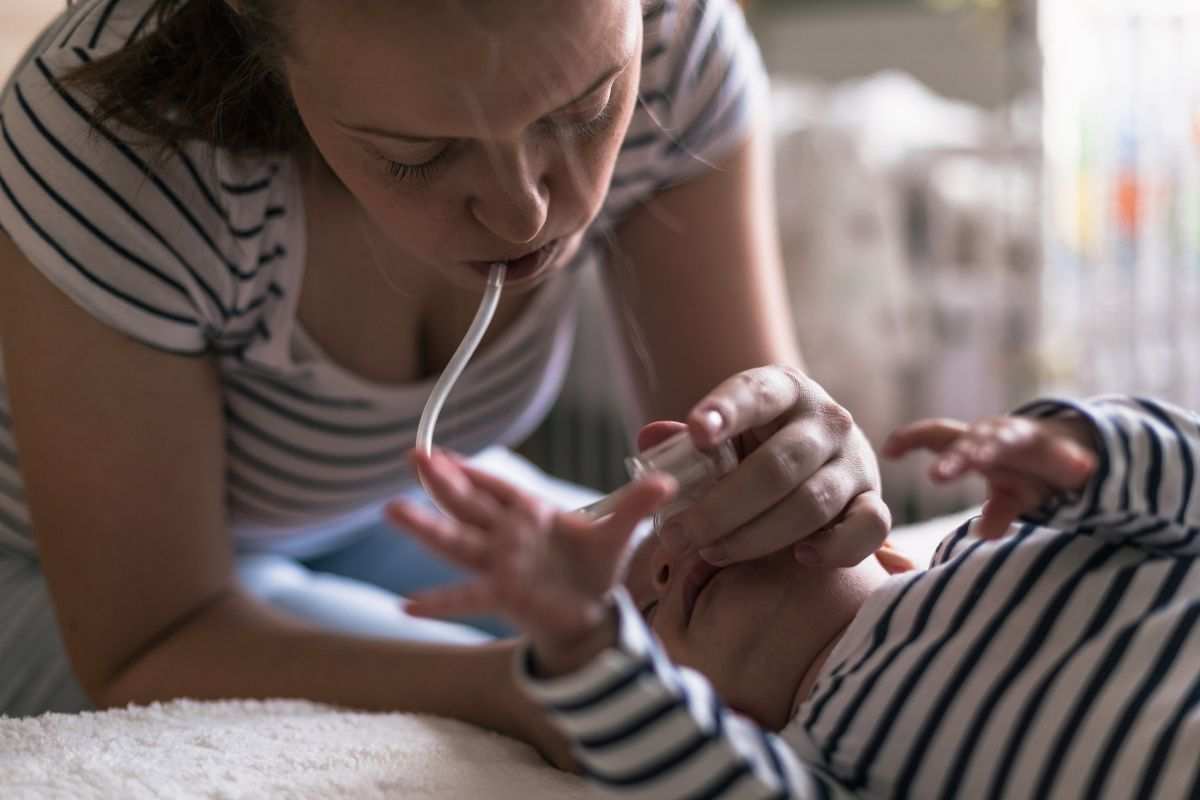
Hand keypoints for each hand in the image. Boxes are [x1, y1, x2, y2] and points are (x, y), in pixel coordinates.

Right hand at [389, 449, 674, 669]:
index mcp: (531, 513)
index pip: (497, 486)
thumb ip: (636, 505)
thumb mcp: (617, 534)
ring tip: (393, 510)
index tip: (442, 451)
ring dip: (426, 527)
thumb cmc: (593, 568)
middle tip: (413, 455)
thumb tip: (668, 481)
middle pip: (469, 504)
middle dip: (442, 481)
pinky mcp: (502, 595)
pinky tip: (408, 606)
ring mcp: (499, 565)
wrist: (590, 615)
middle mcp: (507, 536)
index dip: (471, 468)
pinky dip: (437, 602)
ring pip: (458, 542)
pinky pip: (465, 598)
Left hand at [652, 365, 887, 567]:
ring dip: (757, 536)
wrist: (811, 460)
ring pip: (811, 503)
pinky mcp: (874, 499)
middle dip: (721, 508)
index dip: (725, 412)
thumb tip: (650, 439)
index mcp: (783, 389)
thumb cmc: (751, 449)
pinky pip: (869, 528)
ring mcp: (855, 460)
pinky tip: (800, 558)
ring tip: (712, 552)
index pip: (754, 393)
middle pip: (776, 467)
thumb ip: (684, 441)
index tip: (695, 433)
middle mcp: (826, 419)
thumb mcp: (719, 436)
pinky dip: (837, 547)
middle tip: (677, 536)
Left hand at [882, 413, 1098, 538]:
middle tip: (937, 476)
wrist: (1078, 445)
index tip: (888, 450)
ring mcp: (1028, 440)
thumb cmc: (1025, 470)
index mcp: (974, 444)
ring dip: (995, 450)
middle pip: (969, 444)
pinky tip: (1083, 469)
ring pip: (1007, 443)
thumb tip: (985, 535)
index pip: (937, 435)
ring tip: (980, 459)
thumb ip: (996, 512)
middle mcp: (997, 437)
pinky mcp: (1063, 449)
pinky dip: (1072, 462)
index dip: (912, 439)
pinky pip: (1066, 457)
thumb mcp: (1010, 494)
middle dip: (954, 460)